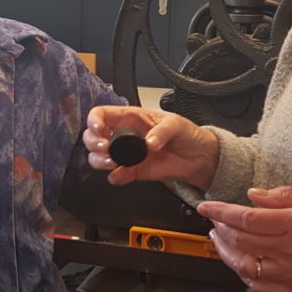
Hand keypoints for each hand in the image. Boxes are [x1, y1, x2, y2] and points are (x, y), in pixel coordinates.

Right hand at [84, 105, 219, 189]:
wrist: (198, 158)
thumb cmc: (187, 135)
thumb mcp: (177, 124)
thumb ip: (163, 131)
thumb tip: (149, 142)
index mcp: (131, 118)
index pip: (103, 114)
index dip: (94, 119)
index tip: (97, 128)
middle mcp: (125, 135)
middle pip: (93, 136)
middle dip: (93, 142)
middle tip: (105, 148)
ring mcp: (127, 154)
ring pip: (99, 156)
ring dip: (99, 161)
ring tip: (112, 163)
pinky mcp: (133, 171)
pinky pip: (116, 176)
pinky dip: (114, 177)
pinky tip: (121, 175)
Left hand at [198, 186, 291, 291]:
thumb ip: (288, 198)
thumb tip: (255, 195)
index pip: (247, 217)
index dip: (221, 211)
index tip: (207, 206)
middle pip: (241, 240)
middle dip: (219, 228)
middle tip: (212, 220)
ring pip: (244, 265)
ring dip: (225, 252)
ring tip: (218, 240)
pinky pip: (260, 287)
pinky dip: (243, 275)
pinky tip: (240, 264)